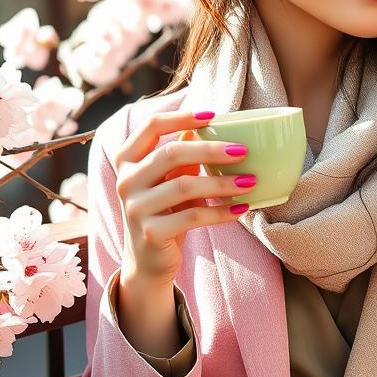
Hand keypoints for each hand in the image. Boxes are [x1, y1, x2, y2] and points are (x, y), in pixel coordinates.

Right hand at [113, 109, 253, 288]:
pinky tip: (241, 209)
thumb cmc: (165, 211)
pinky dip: (221, 212)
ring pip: (185, 186)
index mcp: (127, 160)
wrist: (148, 261)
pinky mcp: (151, 233)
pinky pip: (193, 216)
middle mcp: (126, 181)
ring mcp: (135, 208)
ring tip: (250, 181)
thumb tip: (208, 126)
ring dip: (223, 183)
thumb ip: (181, 156)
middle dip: (211, 150)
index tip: (212, 115)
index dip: (181, 117)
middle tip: (243, 152)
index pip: (151, 126)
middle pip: (171, 154)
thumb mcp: (169, 180)